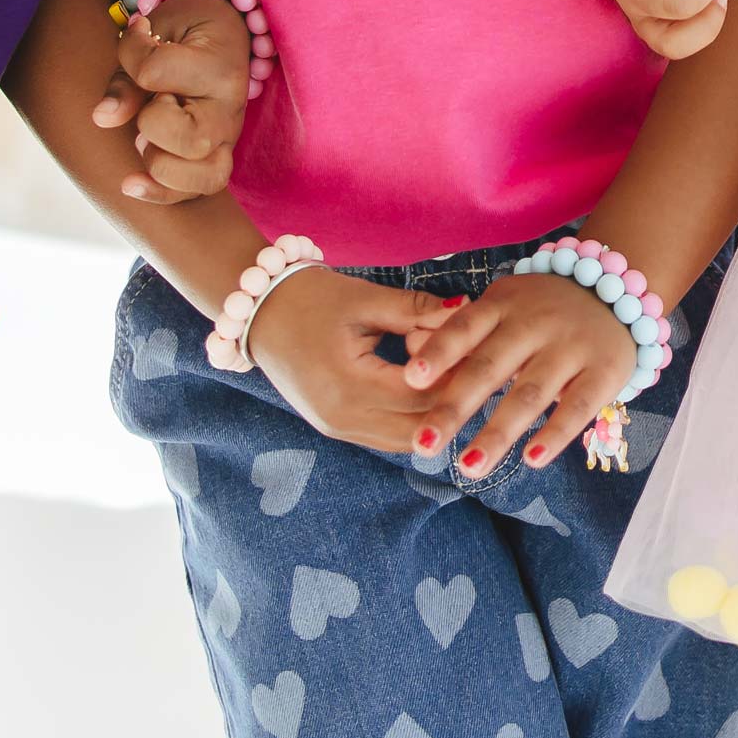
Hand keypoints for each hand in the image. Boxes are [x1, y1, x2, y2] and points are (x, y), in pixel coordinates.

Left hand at [92, 0, 247, 200]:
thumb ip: (127, 77)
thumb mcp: (155, 35)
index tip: (142, 35)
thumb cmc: (183, 34)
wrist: (223, 34)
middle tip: (155, 99)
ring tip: (149, 137)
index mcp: (216, 65)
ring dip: (161, 163)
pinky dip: (160, 193)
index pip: (155, 73)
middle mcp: (229, 106)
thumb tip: (103, 118)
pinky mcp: (221, 156)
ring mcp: (229, 136)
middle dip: (153, 124)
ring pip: (204, 176)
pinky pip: (198, 192)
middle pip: (191, 140)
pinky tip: (130, 184)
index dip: (133, 55)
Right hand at [246, 270, 458, 458]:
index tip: (479, 349)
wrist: (257, 313)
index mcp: (350, 385)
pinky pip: (387, 437)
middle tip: (475, 367)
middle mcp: (344, 419)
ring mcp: (338, 429)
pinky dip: (411, 417)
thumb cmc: (309, 299)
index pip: (422, 396)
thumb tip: (467, 307)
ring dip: (432, 413)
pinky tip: (424, 386)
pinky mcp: (336, 429)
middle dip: (451, 400)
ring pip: (406, 439)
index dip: (457, 375)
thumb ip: (417, 309)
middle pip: (419, 427)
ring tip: (452, 375)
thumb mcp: (365, 299)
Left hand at [397, 273, 640, 477]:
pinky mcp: (604, 371)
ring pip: (529, 394)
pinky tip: (531, 460)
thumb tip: (411, 369)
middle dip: (454, 408)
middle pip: (489, 367)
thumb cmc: (542, 308)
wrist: (617, 289)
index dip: (438, 352)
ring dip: (497, 433)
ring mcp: (571, 347)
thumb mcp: (505, 306)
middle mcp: (534, 323)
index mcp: (503, 304)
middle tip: (424, 444)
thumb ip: (465, 336)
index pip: (464, 327)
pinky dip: (555, 435)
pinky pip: (577, 407)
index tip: (410, 379)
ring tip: (468, 467)